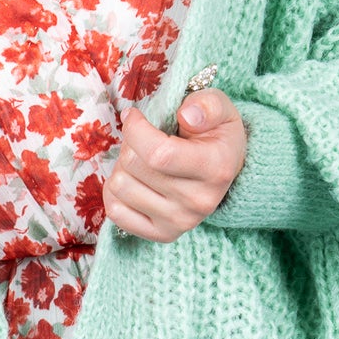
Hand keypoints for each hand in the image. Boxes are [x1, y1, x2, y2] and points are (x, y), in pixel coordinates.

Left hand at [103, 89, 246, 242]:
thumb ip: (207, 104)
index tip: (134, 116)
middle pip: (134, 166)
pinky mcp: (164, 234)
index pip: (158, 154)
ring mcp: (181, 222)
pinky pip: (116, 212)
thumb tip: (187, 116)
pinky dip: (114, 193)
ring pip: (120, 187)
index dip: (135, 130)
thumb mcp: (219, 108)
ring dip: (122, 167)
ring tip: (140, 160)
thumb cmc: (215, 133)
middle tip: (142, 139)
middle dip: (130, 144)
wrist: (224, 167)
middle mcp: (199, 201)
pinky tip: (131, 180)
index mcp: (215, 168)